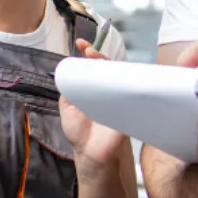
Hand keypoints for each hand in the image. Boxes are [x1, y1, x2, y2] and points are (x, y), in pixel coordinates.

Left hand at [60, 38, 129, 180]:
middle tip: (90, 52)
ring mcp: (118, 96)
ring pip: (119, 74)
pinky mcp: (129, 106)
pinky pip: (130, 90)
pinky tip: (118, 74)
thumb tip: (69, 70)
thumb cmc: (80, 131)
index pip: (92, 65)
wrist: (91, 152)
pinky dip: (126, 80)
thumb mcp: (67, 105)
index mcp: (92, 87)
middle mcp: (106, 88)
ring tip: (99, 60)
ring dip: (111, 65)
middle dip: (99, 55)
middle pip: (107, 65)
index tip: (82, 44)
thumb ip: (68, 88)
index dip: (89, 53)